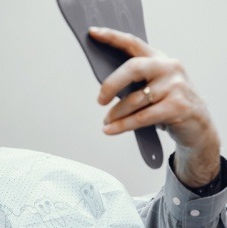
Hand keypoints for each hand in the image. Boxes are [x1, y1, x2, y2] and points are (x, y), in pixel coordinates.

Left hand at [89, 26, 219, 186]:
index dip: (112, 37)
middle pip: (133, 68)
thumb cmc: (169, 103)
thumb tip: (104, 88)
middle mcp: (168, 68)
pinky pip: (141, 117)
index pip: (133, 43)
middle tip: (100, 100)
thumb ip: (135, 81)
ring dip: (116, 113)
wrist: (198, 123)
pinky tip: (110, 130)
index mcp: (159, 59)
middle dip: (111, 84)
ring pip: (135, 99)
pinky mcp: (177, 107)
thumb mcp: (154, 86)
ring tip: (107, 122)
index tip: (93, 34)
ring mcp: (175, 86)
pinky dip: (122, 125)